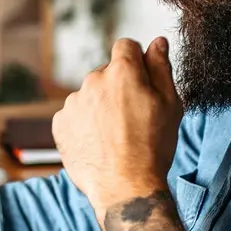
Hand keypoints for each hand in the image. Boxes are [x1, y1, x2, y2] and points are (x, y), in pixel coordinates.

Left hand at [52, 37, 182, 216]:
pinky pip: (75, 115)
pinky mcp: (60, 123)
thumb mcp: (170, 104)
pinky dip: (85, 124)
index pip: (126, 46)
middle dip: (118, 87)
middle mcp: (93, 81)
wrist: (125, 187)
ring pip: (90, 95)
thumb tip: (157, 42)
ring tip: (116, 135)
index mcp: (122, 72)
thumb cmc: (152, 147)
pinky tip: (99, 143)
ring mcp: (73, 103)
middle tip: (133, 117)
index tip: (142, 81)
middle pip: (107, 72)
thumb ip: (161, 67)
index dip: (136, 61)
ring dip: (101, 106)